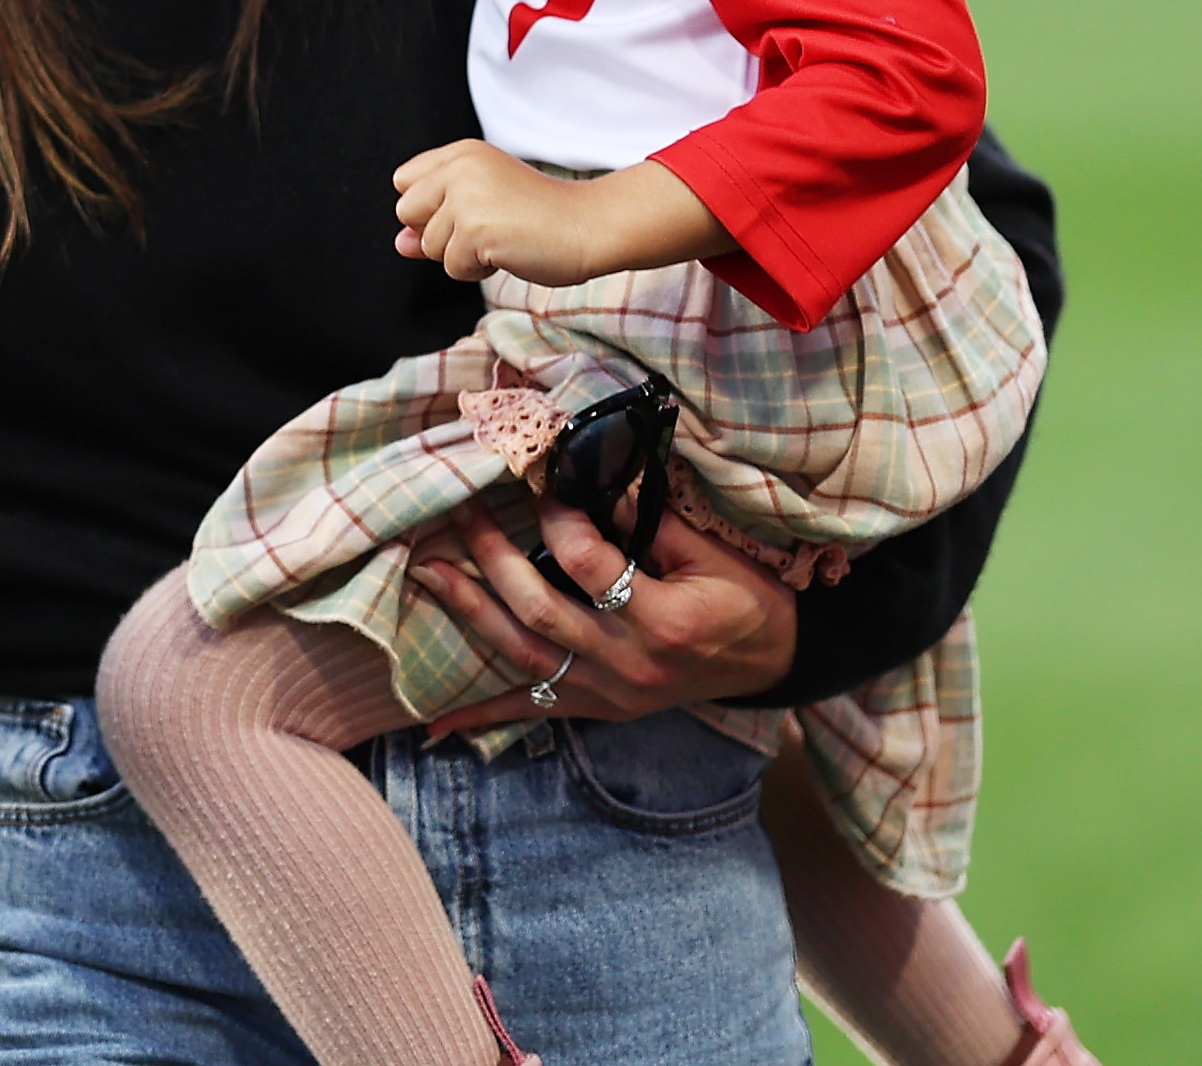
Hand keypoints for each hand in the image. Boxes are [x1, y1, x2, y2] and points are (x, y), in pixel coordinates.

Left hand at [392, 140, 711, 287]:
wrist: (590, 226)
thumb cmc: (542, 217)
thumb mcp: (482, 206)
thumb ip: (435, 220)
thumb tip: (398, 243)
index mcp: (461, 153)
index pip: (404, 181)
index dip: (428, 207)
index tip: (467, 212)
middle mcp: (459, 168)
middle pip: (406, 212)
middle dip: (438, 233)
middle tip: (487, 228)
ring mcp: (466, 198)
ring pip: (429, 245)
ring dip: (462, 255)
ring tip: (503, 239)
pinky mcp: (475, 230)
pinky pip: (452, 267)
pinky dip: (478, 270)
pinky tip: (509, 253)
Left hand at [409, 492, 793, 738]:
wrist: (774, 662)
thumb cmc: (748, 598)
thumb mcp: (712, 552)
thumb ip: (648, 520)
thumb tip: (585, 479)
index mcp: (664, 621)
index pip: (587, 563)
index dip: (557, 516)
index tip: (539, 479)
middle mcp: (630, 665)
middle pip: (540, 610)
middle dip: (492, 557)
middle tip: (459, 511)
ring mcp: (611, 694)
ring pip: (524, 656)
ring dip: (470, 612)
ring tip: (427, 573)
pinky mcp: (600, 710)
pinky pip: (533, 711)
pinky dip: (483, 713)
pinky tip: (435, 722)